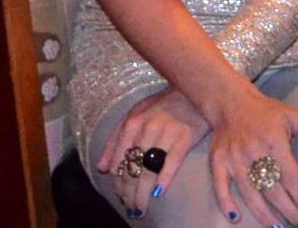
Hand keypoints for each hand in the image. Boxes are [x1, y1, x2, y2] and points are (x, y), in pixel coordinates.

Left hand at [97, 86, 208, 219]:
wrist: (195, 89)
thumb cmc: (163, 104)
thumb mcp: (135, 114)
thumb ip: (116, 139)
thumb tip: (102, 167)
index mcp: (132, 122)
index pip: (119, 161)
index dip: (118, 183)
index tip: (121, 196)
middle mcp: (147, 128)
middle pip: (133, 169)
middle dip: (129, 193)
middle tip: (131, 208)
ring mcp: (166, 132)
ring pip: (149, 170)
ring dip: (142, 193)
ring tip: (141, 207)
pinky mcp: (186, 136)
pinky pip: (172, 162)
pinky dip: (164, 179)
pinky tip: (158, 191)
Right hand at [203, 82, 297, 226]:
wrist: (231, 102)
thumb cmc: (265, 111)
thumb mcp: (293, 116)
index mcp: (275, 143)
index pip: (292, 178)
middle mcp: (254, 153)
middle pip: (273, 191)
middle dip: (289, 211)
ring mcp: (234, 160)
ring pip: (250, 194)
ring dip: (264, 214)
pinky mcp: (218, 162)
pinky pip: (220, 186)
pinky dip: (225, 203)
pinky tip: (235, 217)